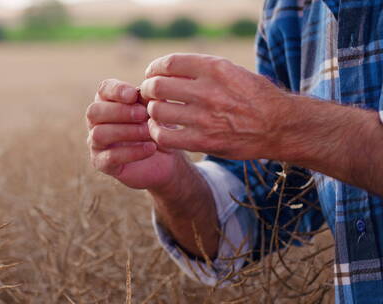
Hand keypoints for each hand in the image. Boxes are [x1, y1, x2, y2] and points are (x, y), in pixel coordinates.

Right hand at [86, 79, 188, 190]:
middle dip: (119, 111)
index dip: (116, 90)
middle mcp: (96, 122)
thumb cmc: (158, 128)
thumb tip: (144, 90)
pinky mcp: (102, 163)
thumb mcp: (157, 110)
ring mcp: (96, 143)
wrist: (168, 158)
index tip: (134, 94)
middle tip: (143, 114)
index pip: (103, 90)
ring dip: (126, 131)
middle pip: (94, 112)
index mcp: (108, 102)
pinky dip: (132, 152)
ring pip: (99, 134)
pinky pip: (110, 157)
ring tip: (148, 132)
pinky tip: (150, 148)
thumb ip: (148, 99)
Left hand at [140, 53, 291, 159]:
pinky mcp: (203, 141)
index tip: (152, 74)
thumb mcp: (233, 71)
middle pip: (158, 86)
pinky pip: (165, 136)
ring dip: (152, 111)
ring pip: (158, 111)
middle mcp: (208, 91)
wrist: (279, 126)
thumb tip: (168, 69)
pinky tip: (160, 130)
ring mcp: (205, 118)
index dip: (154, 68)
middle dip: (148, 89)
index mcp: (216, 69)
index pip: (169, 63)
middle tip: (149, 94)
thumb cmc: (255, 96)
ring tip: (157, 111)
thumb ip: (203, 69)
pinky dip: (156, 132)